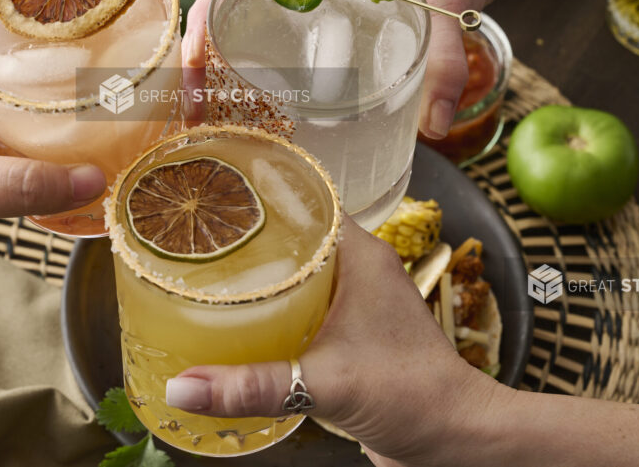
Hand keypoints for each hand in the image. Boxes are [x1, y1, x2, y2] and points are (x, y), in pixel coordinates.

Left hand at [0, 6, 106, 319]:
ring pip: (36, 100)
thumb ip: (16, 184)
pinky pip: (42, 150)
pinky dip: (73, 147)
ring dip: (73, 92)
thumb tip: (92, 177)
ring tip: (127, 78)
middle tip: (120, 21)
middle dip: (64, 34)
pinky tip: (108, 148)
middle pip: (19, 49)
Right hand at [162, 223, 503, 465]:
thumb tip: (180, 388)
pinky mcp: (352, 338)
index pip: (304, 202)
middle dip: (246, 242)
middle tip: (195, 245)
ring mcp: (357, 304)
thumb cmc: (416, 395)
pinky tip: (240, 329)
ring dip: (259, 280)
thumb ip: (250, 385)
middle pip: (292, 238)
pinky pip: (303, 312)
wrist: (457, 441)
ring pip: (296, 277)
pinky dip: (273, 315)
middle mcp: (358, 271)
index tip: (213, 199)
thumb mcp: (323, 384)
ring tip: (206, 282)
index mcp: (360, 255)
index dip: (258, 197)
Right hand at [181, 0, 491, 137]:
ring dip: (211, 65)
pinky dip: (239, 71)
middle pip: (224, 2)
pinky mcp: (306, 18)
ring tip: (203, 118)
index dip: (209, 12)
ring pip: (234, 22)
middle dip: (197, 52)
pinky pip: (259, 38)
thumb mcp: (449, 9)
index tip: (196, 57)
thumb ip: (447, 62)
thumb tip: (434, 125)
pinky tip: (238, 111)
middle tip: (193, 108)